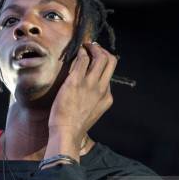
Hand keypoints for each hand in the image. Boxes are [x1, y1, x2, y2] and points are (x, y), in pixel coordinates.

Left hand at [46, 42, 116, 158]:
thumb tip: (89, 90)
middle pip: (111, 62)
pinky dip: (81, 53)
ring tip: (85, 46)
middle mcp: (102, 89)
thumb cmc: (75, 126)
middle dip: (103, 51)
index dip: (103, 64)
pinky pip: (82, 60)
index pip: (109, 75)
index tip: (95, 60)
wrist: (67, 133)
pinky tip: (77, 52)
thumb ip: (95, 100)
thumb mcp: (92, 113)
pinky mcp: (76, 81)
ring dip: (93, 48)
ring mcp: (90, 84)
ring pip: (100, 57)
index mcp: (107, 97)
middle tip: (93, 48)